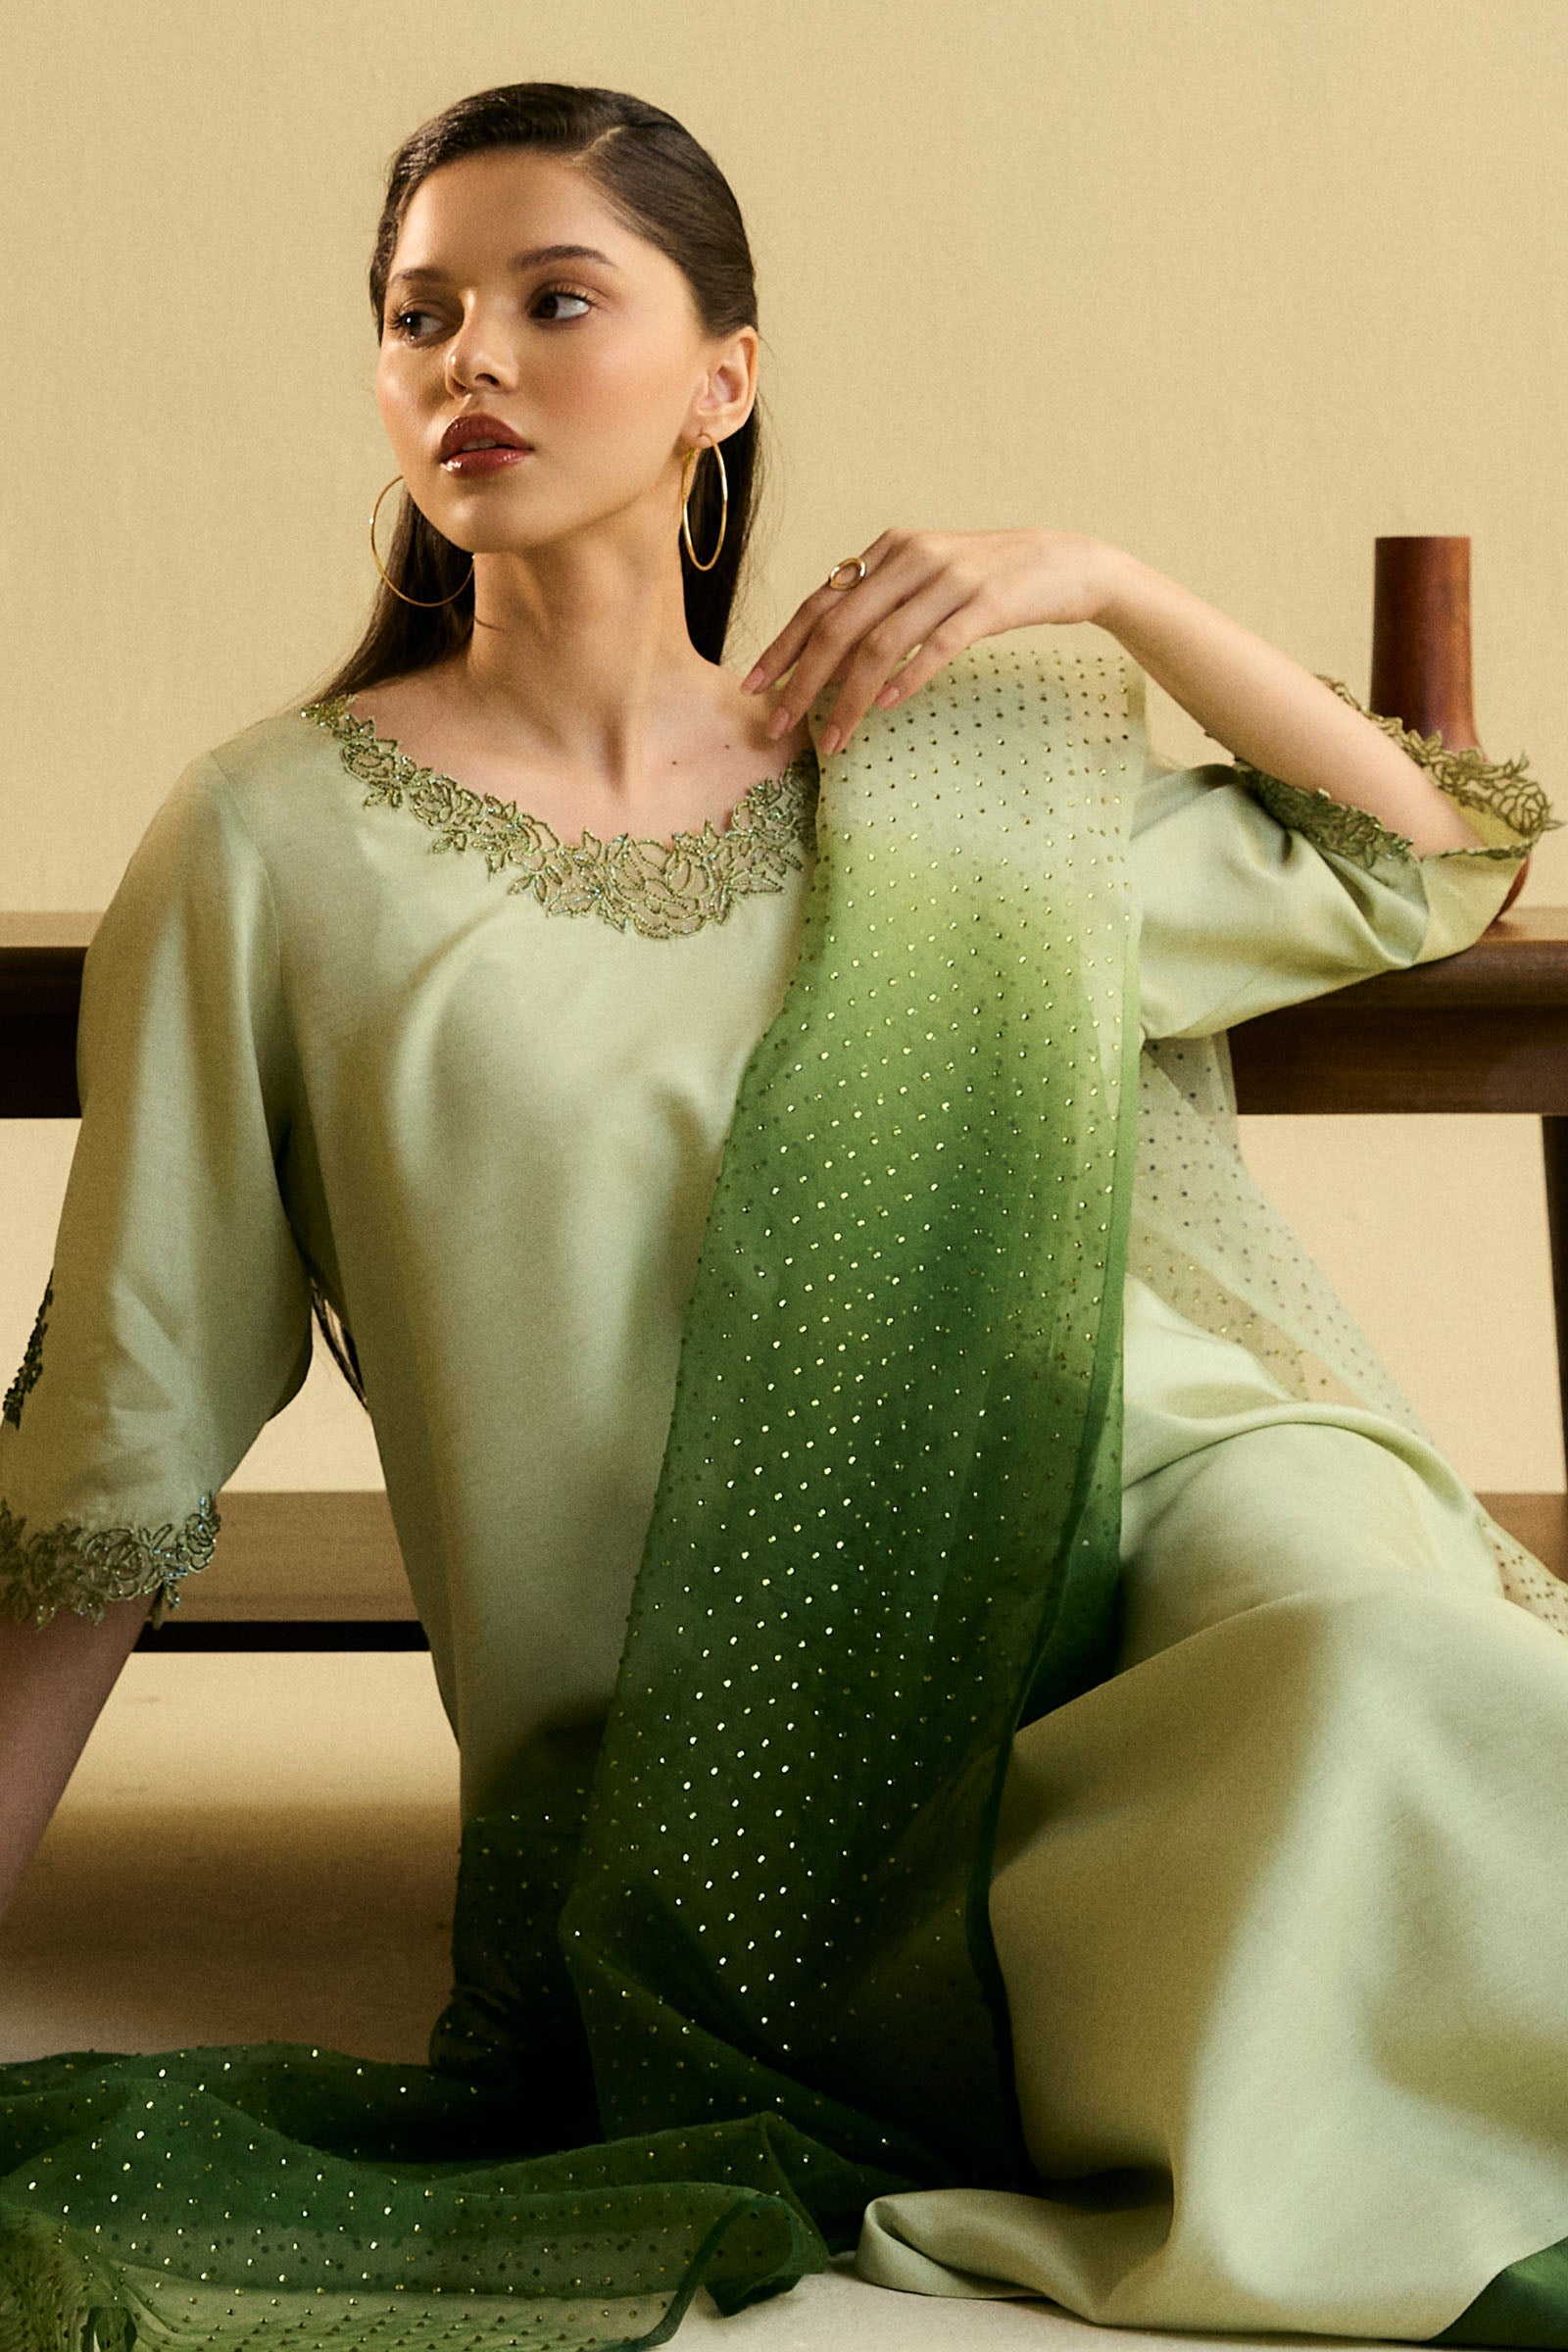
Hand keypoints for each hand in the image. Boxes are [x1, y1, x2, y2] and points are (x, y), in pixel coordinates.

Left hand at [741, 526, 1116, 755]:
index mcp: (890, 550)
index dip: (783, 646)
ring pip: (881, 643)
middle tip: (778, 723)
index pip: (821, 601)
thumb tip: (826, 648)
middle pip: (839, 625)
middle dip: (802, 679)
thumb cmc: (990, 581)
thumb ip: (882, 601)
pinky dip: (907, 676)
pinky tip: (886, 706)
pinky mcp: (987, 604)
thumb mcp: (927, 577)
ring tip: (831, 739)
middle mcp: (913, 557)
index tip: (755, 687)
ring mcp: (951, 579)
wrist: (1067, 564)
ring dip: (850, 697)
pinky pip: (937, 645)